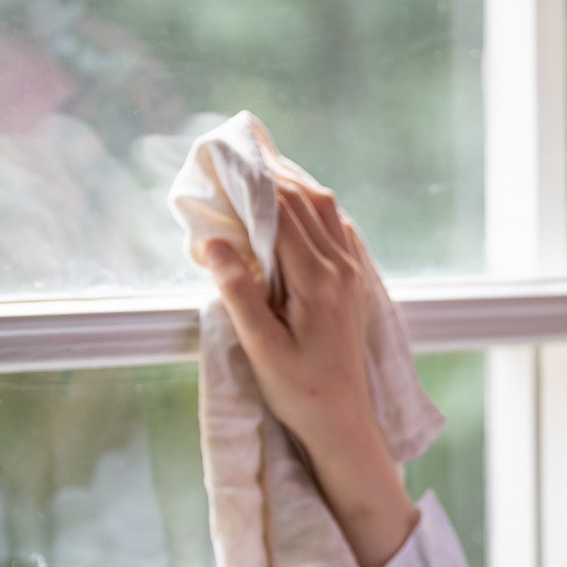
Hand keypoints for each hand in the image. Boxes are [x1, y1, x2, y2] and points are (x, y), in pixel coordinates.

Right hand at [202, 182, 372, 450]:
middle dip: (271, 171)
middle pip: (306, 200)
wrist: (342, 420)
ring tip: (263, 162)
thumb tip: (213, 243)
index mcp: (317, 280)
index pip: (284, 211)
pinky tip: (294, 200)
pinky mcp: (354, 281)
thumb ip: (238, 292)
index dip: (254, 179)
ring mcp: (352, 273)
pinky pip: (337, 226)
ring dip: (294, 183)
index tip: (226, 156)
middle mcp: (341, 268)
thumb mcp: (260, 347)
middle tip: (240, 145)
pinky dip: (312, 204)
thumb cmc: (298, 390)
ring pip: (325, 208)